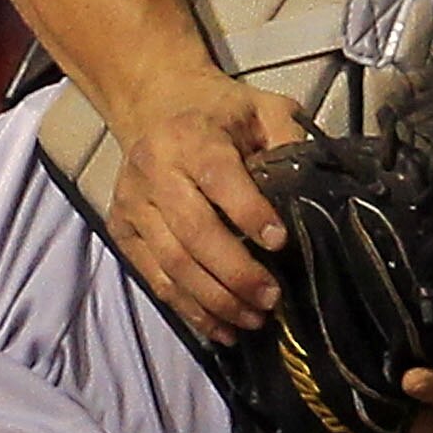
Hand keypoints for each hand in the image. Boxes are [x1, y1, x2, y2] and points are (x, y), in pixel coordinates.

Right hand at [103, 71, 306, 335]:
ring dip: (215, 300)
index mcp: (191, 137)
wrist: (154, 104)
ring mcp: (134, 204)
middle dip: (236, 273)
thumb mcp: (262, 107)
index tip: (280, 243)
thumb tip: (309, 190)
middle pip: (194, 233)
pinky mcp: (123, 230)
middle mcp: (154, 170)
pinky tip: (222, 328)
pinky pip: (156, 279)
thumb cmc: (220, 113)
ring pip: (174, 264)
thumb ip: (288, 138)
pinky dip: (190, 309)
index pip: (219, 178)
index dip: (249, 214)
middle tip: (272, 299)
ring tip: (253, 320)